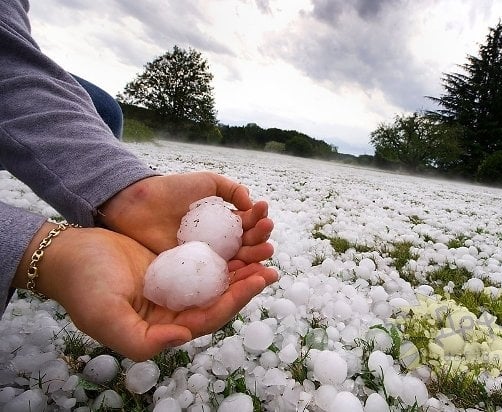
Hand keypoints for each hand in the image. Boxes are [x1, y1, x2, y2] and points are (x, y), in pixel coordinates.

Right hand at [14, 223, 277, 360]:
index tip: (258, 279)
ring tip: (263, 248)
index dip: (236, 300)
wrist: (68, 254)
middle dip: (247, 283)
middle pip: (221, 299)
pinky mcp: (174, 264)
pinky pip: (205, 260)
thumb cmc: (82, 286)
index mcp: (165, 326)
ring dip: (241, 266)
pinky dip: (224, 250)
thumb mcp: (105, 316)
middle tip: (270, 264)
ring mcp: (176, 285)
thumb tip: (184, 337)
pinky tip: (239, 236)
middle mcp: (175, 309)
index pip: (210, 317)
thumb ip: (141, 339)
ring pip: (217, 279)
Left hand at [98, 173, 273, 262]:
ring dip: (255, 256)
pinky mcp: (194, 270)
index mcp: (224, 221)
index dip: (258, 218)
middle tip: (266, 232)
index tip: (263, 211)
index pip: (248, 224)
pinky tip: (245, 267)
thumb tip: (251, 202)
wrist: (139, 205)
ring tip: (266, 250)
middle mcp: (219, 241)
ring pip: (238, 260)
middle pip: (247, 244)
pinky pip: (217, 275)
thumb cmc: (172, 190)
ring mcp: (207, 257)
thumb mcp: (207, 182)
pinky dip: (235, 273)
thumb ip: (231, 189)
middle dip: (261, 238)